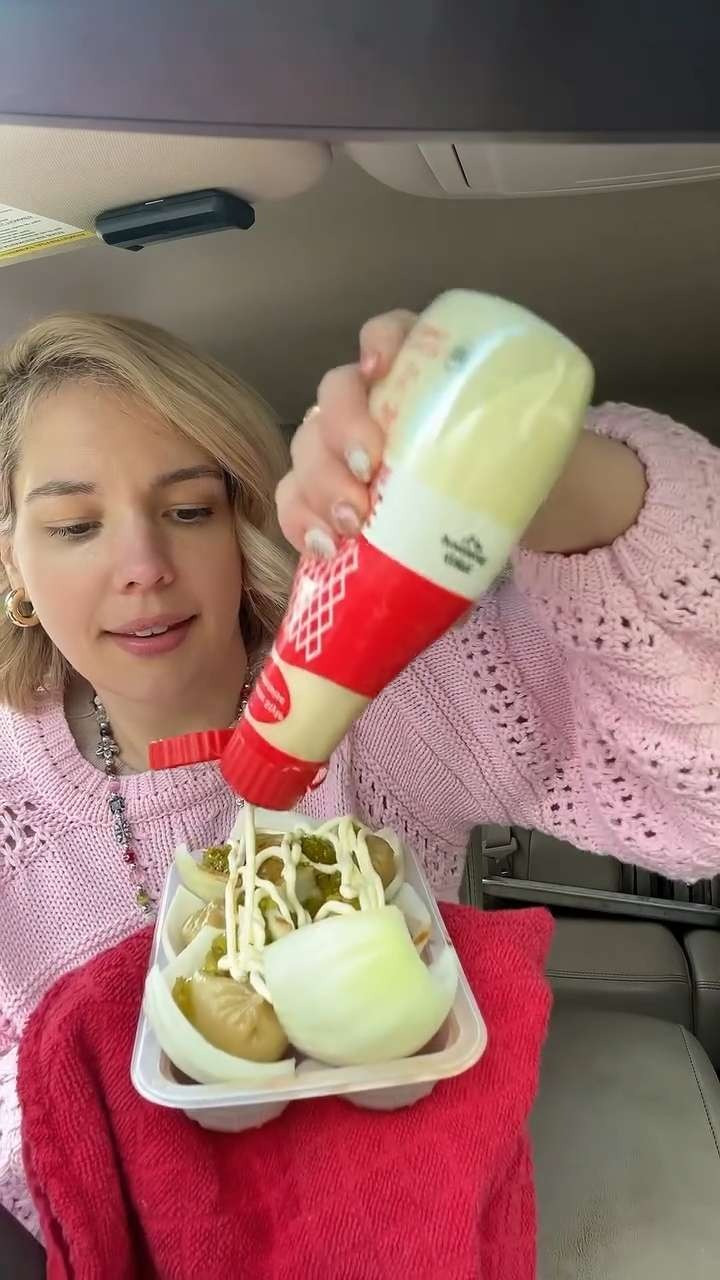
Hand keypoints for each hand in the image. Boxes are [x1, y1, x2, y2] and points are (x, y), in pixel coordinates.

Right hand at [276, 306, 647, 558]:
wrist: (512, 514)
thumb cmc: (521, 465)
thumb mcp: (537, 441)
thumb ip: (533, 438)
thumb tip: (551, 462)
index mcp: (424, 371)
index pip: (391, 333)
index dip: (379, 343)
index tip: (382, 369)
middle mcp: (375, 400)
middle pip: (337, 394)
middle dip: (342, 430)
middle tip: (367, 472)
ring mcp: (345, 447)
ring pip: (308, 448)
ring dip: (319, 483)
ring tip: (349, 525)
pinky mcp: (334, 496)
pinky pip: (297, 500)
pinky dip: (302, 522)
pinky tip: (325, 548)